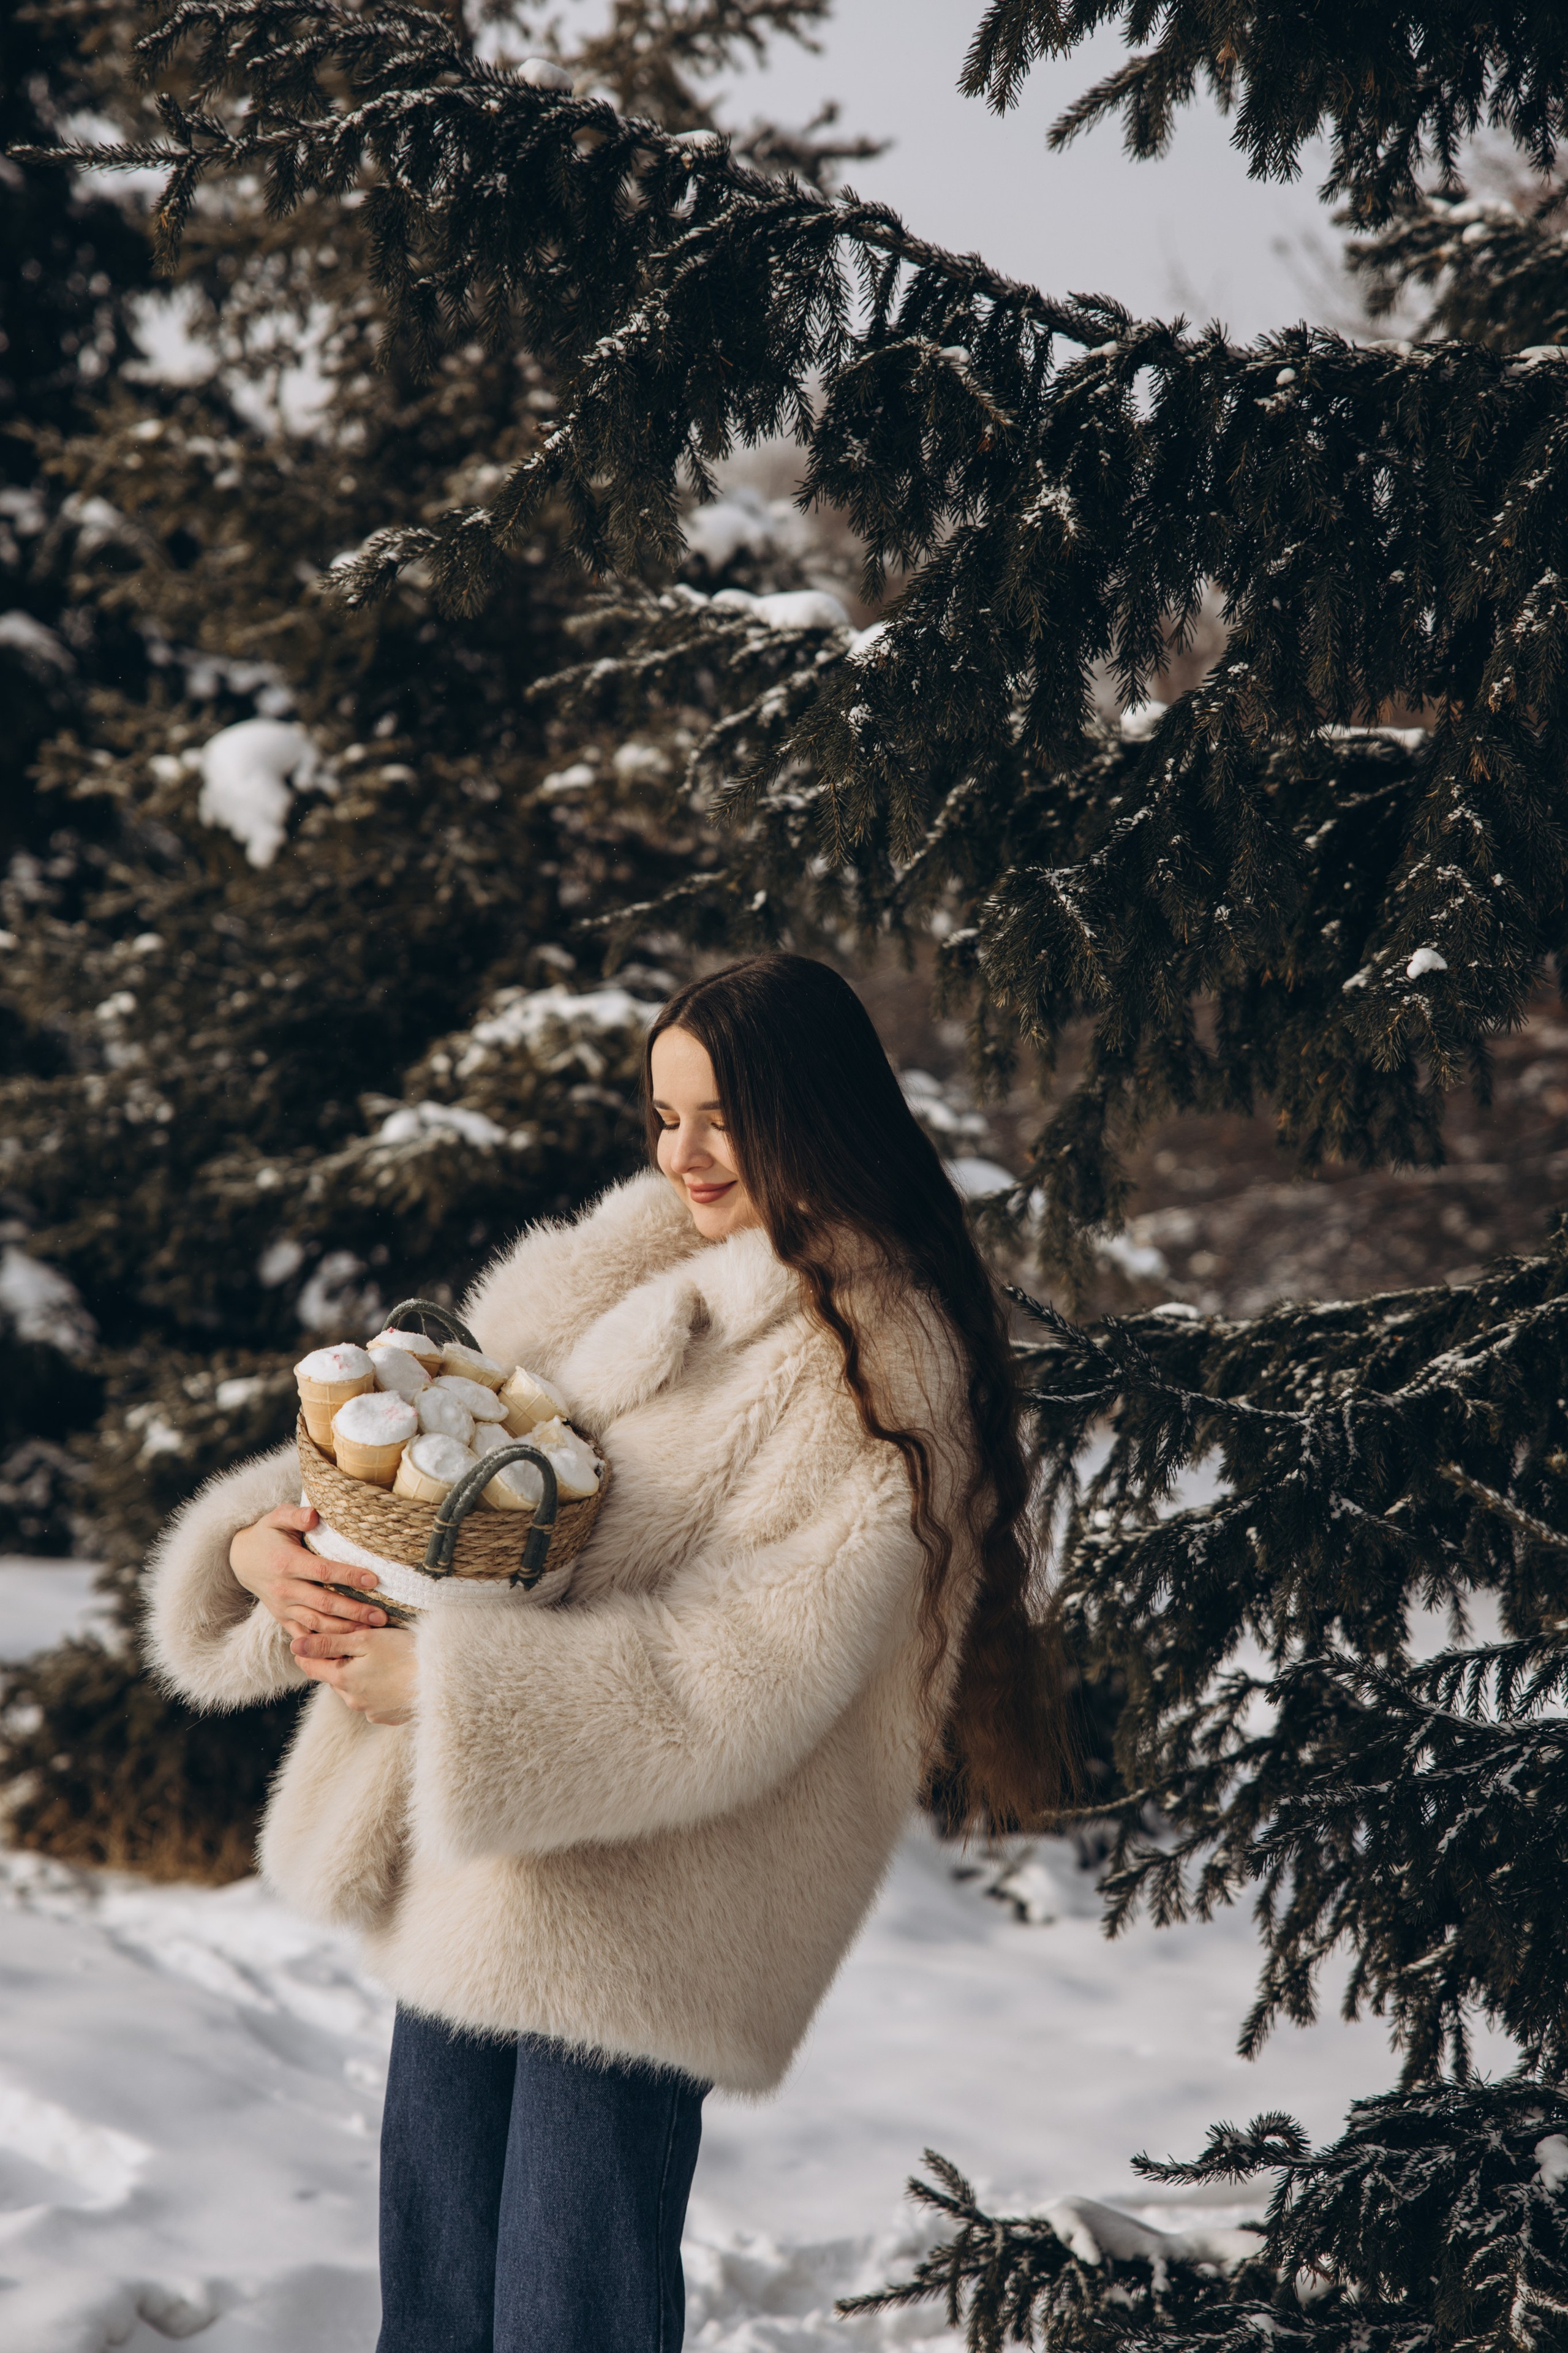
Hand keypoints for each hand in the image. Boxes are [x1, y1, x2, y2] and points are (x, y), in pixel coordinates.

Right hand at [230, 1503, 387, 1638]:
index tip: (374, 1579)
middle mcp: (285, 1589)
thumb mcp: (277, 1517)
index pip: (323, 1572)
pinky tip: (346, 1647)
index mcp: (287, 1563)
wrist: (242, 1559)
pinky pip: (305, 1635)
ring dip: (345, 1630)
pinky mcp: (283, 1619)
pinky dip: (324, 1644)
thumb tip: (314, 1514)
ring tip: (371, 1631)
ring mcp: (283, 1607)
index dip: (348, 1576)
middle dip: (354, 1611)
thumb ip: (296, 1514)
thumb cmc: (268, 1534)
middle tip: (381, 1616)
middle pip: (325, 1603)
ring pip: (317, 1623)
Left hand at [291, 1623, 416, 1724]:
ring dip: (359, 1675)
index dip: (309, 1651)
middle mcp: (351, 1700)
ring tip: (379, 1658)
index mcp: (342, 1679)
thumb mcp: (365, 1641)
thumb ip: (329, 1643)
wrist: (441, 1680)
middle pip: (334, 1677)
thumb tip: (295, 1646)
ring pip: (354, 1689)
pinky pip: (372, 1700)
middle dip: (340, 1661)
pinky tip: (392, 1675)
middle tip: (358, 1643)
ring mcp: (369, 1712)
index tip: (315, 1638)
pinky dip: (376, 1687)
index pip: (311, 1666)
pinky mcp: (386, 1717)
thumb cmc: (404, 1653)